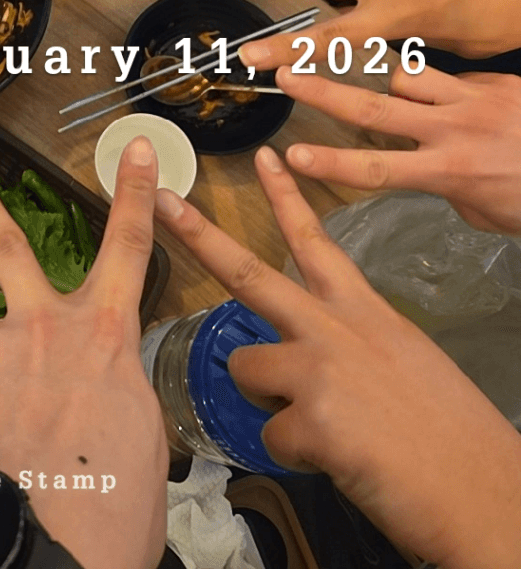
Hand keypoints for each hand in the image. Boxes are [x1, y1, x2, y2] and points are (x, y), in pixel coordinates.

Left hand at [0, 138, 168, 568]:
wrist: (39, 558)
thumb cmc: (109, 510)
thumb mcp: (140, 438)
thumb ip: (116, 386)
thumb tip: (100, 379)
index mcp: (105, 337)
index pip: (128, 247)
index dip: (134, 193)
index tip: (132, 149)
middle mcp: (44, 328)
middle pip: (9, 246)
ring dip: (5, 369)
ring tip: (16, 425)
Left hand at [154, 148, 520, 568]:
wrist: (488, 493)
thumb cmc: (452, 433)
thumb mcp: (405, 360)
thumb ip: (348, 343)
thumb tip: (310, 355)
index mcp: (364, 311)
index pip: (317, 241)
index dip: (286, 198)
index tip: (263, 158)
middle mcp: (336, 327)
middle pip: (248, 273)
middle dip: (199, 235)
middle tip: (163, 204)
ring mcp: (320, 369)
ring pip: (245, 365)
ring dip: (268, 397)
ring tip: (325, 425)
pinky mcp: (312, 420)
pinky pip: (271, 436)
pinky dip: (296, 454)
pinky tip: (339, 461)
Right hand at [276, 65, 520, 233]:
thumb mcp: (484, 211)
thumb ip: (443, 183)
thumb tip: (420, 163)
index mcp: (450, 171)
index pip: (375, 168)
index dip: (329, 162)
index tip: (291, 154)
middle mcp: (455, 130)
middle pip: (375, 106)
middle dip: (325, 91)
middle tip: (287, 74)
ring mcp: (476, 99)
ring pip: (409, 75)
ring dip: (390, 83)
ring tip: (386, 89)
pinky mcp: (497, 80)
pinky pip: (450, 74)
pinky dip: (440, 85)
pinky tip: (454, 99)